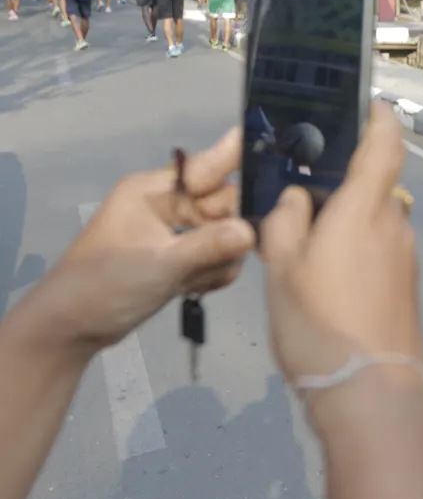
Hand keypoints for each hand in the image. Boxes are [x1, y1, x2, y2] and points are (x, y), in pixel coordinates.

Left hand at [21, 129, 253, 351]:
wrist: (70, 330)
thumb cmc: (104, 286)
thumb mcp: (160, 265)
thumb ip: (210, 245)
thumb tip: (253, 231)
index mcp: (153, 190)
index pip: (208, 168)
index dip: (239, 168)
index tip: (276, 174)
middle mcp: (166, 204)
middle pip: (224, 204)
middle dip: (231, 231)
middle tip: (231, 255)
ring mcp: (173, 232)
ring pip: (225, 234)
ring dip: (221, 259)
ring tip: (196, 280)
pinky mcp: (179, 257)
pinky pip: (216, 256)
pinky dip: (212, 273)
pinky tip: (193, 289)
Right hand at [259, 103, 421, 386]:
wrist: (370, 390)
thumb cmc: (320, 321)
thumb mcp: (282, 267)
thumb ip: (286, 220)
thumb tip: (299, 198)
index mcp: (366, 207)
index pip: (385, 142)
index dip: (379, 117)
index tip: (365, 104)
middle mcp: (394, 222)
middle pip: (372, 186)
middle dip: (341, 187)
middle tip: (298, 199)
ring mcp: (405, 255)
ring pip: (374, 221)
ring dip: (346, 224)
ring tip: (303, 247)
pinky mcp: (406, 284)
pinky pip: (380, 250)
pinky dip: (356, 252)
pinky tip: (326, 280)